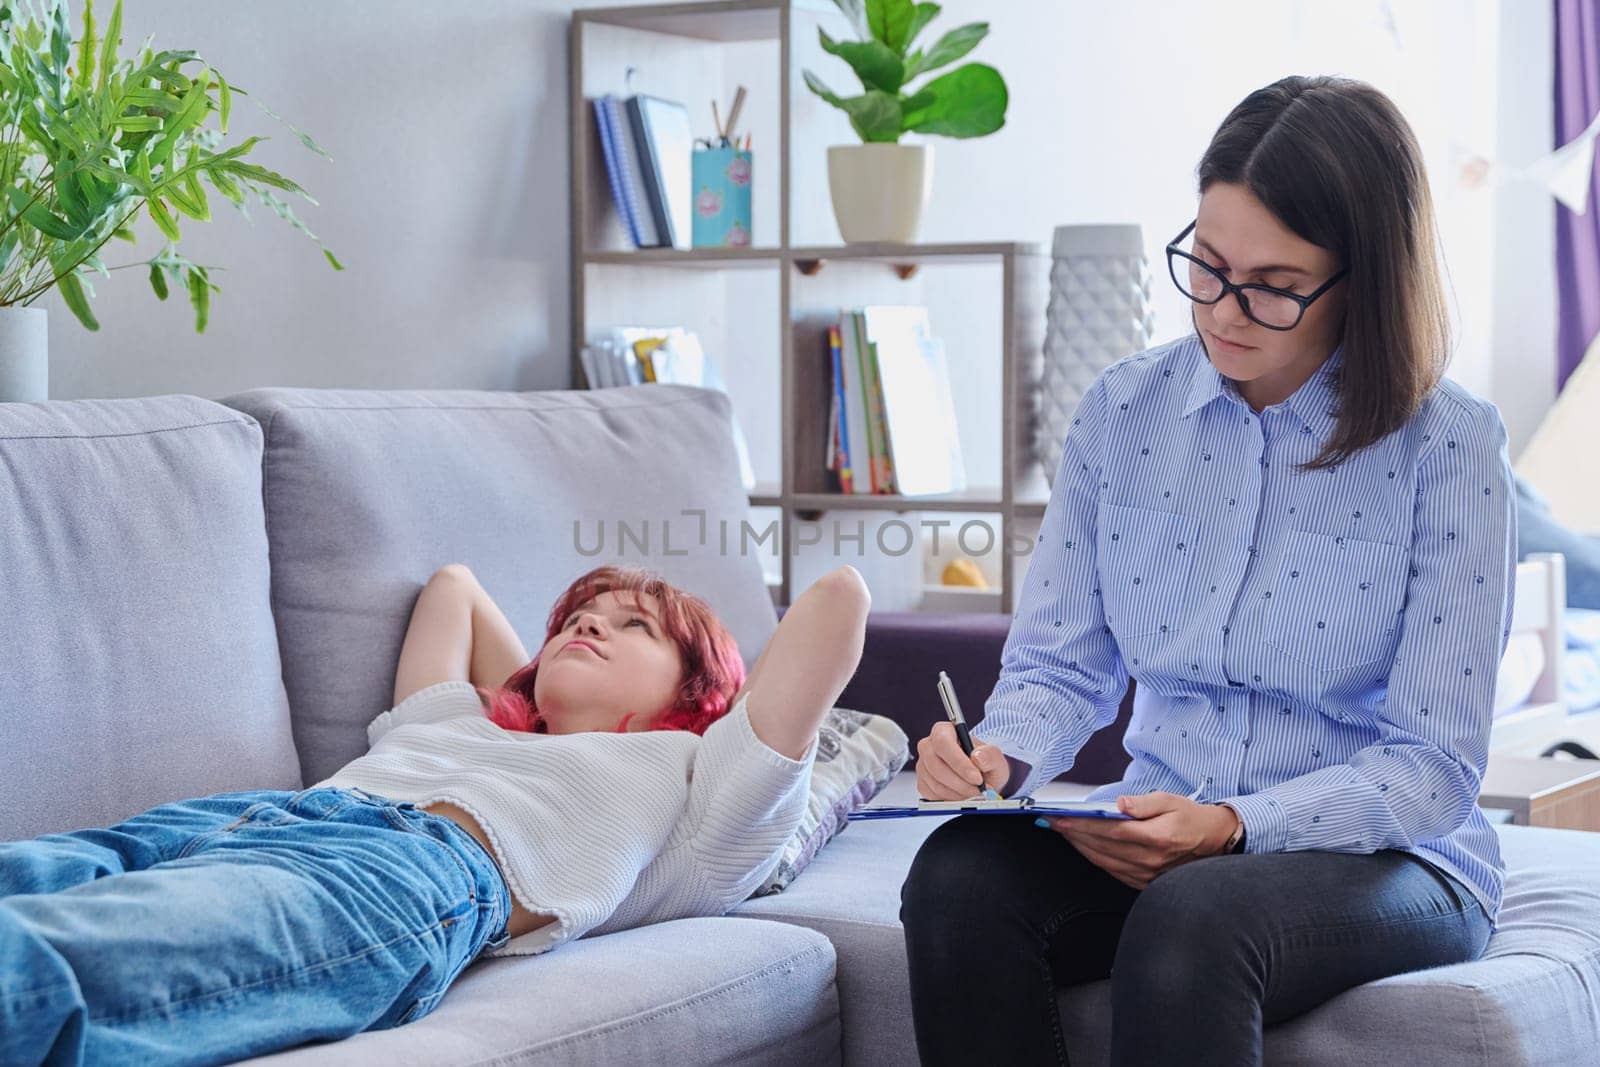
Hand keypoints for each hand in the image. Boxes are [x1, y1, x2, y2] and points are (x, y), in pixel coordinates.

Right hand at [915, 721, 1009, 799]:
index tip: (976, 778)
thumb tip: (977, 757)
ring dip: (958, 793)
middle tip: (979, 791)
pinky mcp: (922, 783)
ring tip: (975, 794)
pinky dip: (951, 799)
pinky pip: (933, 795)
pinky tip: (963, 796)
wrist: (981, 779)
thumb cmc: (985, 764)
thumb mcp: (995, 757)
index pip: (943, 742)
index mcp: (944, 731)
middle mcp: (929, 746)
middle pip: (935, 765)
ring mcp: (923, 765)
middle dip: (960, 783)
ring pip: (935, 783)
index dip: (958, 762)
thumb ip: (990, 755)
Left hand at [1037, 793, 1238, 889]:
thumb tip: (1120, 804)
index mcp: (1156, 838)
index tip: (1059, 817)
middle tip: (1049, 821)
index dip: (1081, 825)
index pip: (1109, 831)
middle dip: (1072, 834)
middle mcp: (1149, 860)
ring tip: (1061, 831)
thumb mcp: (1171, 801)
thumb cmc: (1190, 817)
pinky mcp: (1143, 882)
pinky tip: (1082, 846)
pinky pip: (1111, 870)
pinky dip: (1093, 857)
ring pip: (1102, 861)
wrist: (1213, 842)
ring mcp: (1146, 875)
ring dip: (1079, 846)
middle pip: (1101, 847)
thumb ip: (1144, 803)